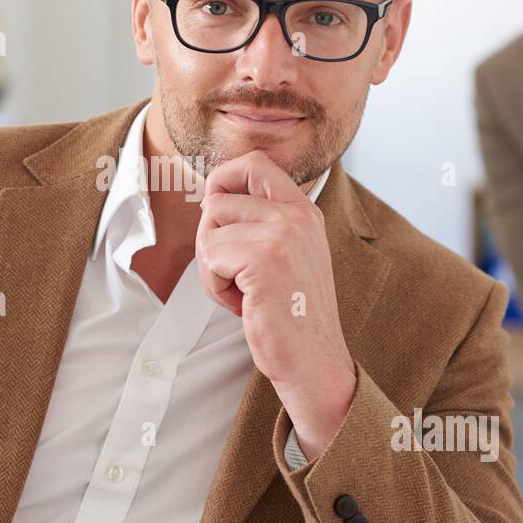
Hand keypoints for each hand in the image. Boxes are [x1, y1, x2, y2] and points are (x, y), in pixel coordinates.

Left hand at [195, 151, 355, 458]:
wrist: (314, 361)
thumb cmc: (291, 314)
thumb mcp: (289, 255)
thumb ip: (263, 223)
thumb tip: (213, 197)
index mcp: (304, 211)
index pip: (254, 162)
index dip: (223, 179)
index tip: (216, 212)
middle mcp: (297, 216)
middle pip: (219, 198)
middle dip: (210, 235)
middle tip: (231, 270)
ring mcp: (283, 235)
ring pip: (209, 230)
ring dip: (212, 267)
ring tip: (242, 291)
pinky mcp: (264, 260)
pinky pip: (210, 257)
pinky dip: (215, 286)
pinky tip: (243, 305)